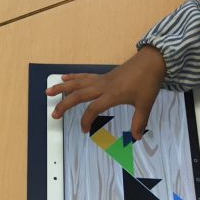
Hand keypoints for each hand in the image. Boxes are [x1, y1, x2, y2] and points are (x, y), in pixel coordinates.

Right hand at [47, 46, 165, 139]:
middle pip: (78, 95)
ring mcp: (101, 79)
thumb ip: (139, 121)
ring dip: (62, 88)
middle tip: (54, 114)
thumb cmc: (147, 82)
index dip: (86, 120)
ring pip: (77, 83)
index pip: (93, 108)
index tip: (84, 130)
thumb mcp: (145, 104)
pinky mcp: (103, 75)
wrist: (151, 62)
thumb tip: (135, 137)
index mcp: (111, 95)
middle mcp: (102, 86)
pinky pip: (84, 76)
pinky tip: (64, 78)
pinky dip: (73, 77)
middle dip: (64, 105)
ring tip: (48, 91)